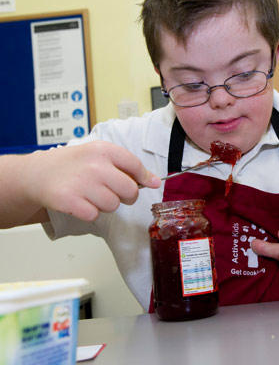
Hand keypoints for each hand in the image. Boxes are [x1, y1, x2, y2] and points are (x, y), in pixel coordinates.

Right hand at [23, 141, 160, 221]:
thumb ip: (126, 166)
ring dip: (105, 204)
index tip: (150, 183)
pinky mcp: (69, 200)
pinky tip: (80, 201)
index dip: (145, 178)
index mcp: (103, 150)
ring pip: (113, 205)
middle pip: (130, 190)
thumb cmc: (72, 164)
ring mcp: (81, 183)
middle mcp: (94, 165)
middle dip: (126, 196)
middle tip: (114, 192)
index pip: (135, 165)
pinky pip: (95, 215)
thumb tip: (154, 181)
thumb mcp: (98, 155)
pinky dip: (89, 212)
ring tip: (91, 194)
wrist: (37, 173)